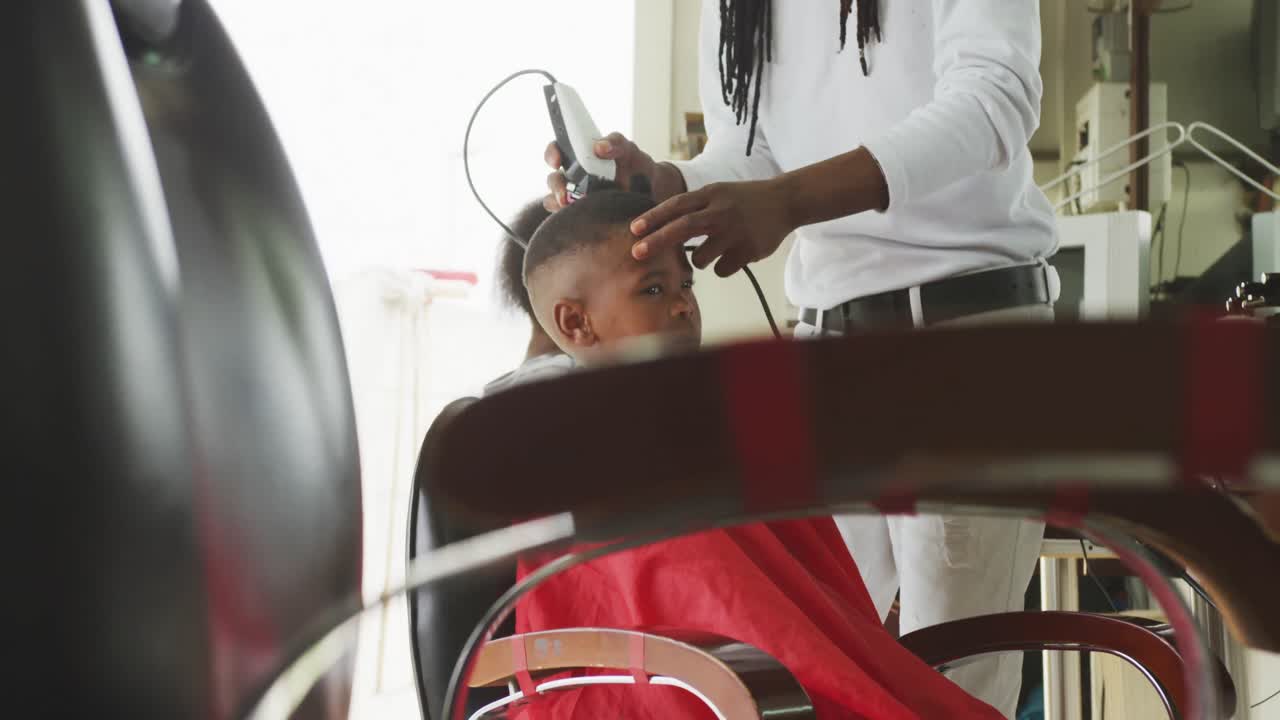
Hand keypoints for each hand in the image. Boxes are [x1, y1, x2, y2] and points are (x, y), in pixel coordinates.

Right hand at [543, 132, 683, 211]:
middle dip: (556, 187)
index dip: (552, 154)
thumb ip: (615, 143)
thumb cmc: (634, 165)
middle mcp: (572, 177)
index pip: (556, 151)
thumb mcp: (627, 149)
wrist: (651, 191)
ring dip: (561, 206)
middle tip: (565, 196)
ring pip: (555, 202)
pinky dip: (570, 221)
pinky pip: (567, 220)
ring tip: (574, 210)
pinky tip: (582, 221)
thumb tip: (599, 147)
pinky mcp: (581, 216)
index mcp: (578, 156)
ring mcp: (575, 198)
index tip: (557, 162)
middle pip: (553, 180)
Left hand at [628, 179, 795, 276]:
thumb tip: (658, 227)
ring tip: (716, 248)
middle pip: (683, 227)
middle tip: (637, 253)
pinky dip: (722, 266)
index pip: (677, 205)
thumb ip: (693, 206)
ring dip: (700, 259)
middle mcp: (722, 210)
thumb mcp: (718, 193)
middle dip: (657, 241)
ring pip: (701, 257)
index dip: (654, 217)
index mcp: (712, 194)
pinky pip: (721, 270)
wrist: (785, 201)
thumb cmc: (743, 200)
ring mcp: (736, 231)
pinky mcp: (749, 250)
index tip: (634, 229)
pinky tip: (736, 253)